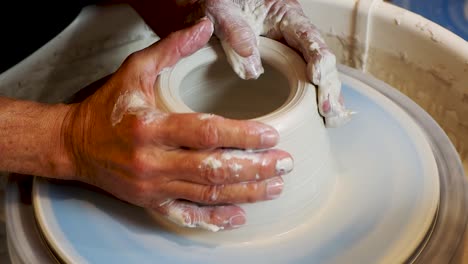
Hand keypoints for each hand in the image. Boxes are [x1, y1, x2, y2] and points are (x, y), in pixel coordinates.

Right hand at [61, 19, 292, 230]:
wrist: (74, 145)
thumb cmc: (107, 108)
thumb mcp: (134, 71)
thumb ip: (171, 50)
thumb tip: (204, 27)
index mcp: (149, 126)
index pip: (204, 132)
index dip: (241, 135)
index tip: (271, 135)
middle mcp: (152, 161)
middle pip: (212, 169)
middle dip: (254, 168)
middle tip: (284, 163)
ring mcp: (152, 187)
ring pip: (207, 194)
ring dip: (245, 192)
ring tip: (275, 186)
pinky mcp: (151, 202)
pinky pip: (186, 215)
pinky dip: (214, 218)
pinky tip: (240, 216)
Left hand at [198, 0, 353, 126]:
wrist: (215, 9)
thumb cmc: (221, 4)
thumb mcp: (221, 11)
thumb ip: (234, 31)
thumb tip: (251, 68)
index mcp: (286, 15)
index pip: (309, 36)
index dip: (318, 57)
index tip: (316, 77)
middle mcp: (294, 35)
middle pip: (321, 59)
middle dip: (328, 84)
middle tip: (327, 108)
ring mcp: (291, 53)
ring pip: (318, 74)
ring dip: (327, 96)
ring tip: (333, 118)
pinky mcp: (285, 69)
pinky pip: (305, 84)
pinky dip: (315, 100)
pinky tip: (324, 117)